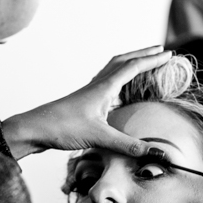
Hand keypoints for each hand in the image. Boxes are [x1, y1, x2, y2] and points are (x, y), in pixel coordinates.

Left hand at [0, 46, 172, 158]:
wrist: (34, 129)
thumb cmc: (63, 128)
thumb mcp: (100, 138)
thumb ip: (128, 145)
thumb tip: (154, 152)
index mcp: (104, 88)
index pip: (133, 67)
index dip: (152, 60)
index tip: (168, 54)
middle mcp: (97, 85)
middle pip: (123, 61)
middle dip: (143, 54)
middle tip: (160, 50)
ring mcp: (89, 92)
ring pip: (113, 69)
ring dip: (130, 62)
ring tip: (143, 62)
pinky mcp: (83, 101)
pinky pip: (105, 81)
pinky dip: (117, 77)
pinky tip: (118, 88)